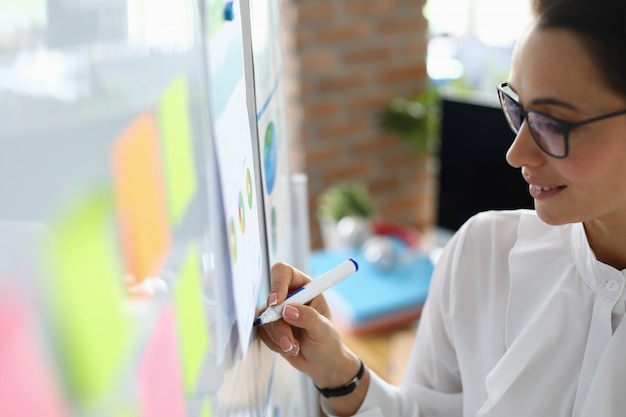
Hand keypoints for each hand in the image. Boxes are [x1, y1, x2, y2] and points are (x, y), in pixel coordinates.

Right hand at [257, 262, 360, 388]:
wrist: (322, 363)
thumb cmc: (327, 342)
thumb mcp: (323, 330)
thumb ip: (308, 317)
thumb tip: (287, 310)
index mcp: (305, 287)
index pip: (284, 273)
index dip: (278, 284)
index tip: (277, 302)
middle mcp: (289, 296)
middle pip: (271, 300)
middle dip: (279, 324)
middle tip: (290, 341)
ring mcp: (278, 311)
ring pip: (265, 319)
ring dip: (279, 337)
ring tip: (295, 348)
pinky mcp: (270, 326)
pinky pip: (262, 332)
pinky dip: (274, 343)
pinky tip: (289, 348)